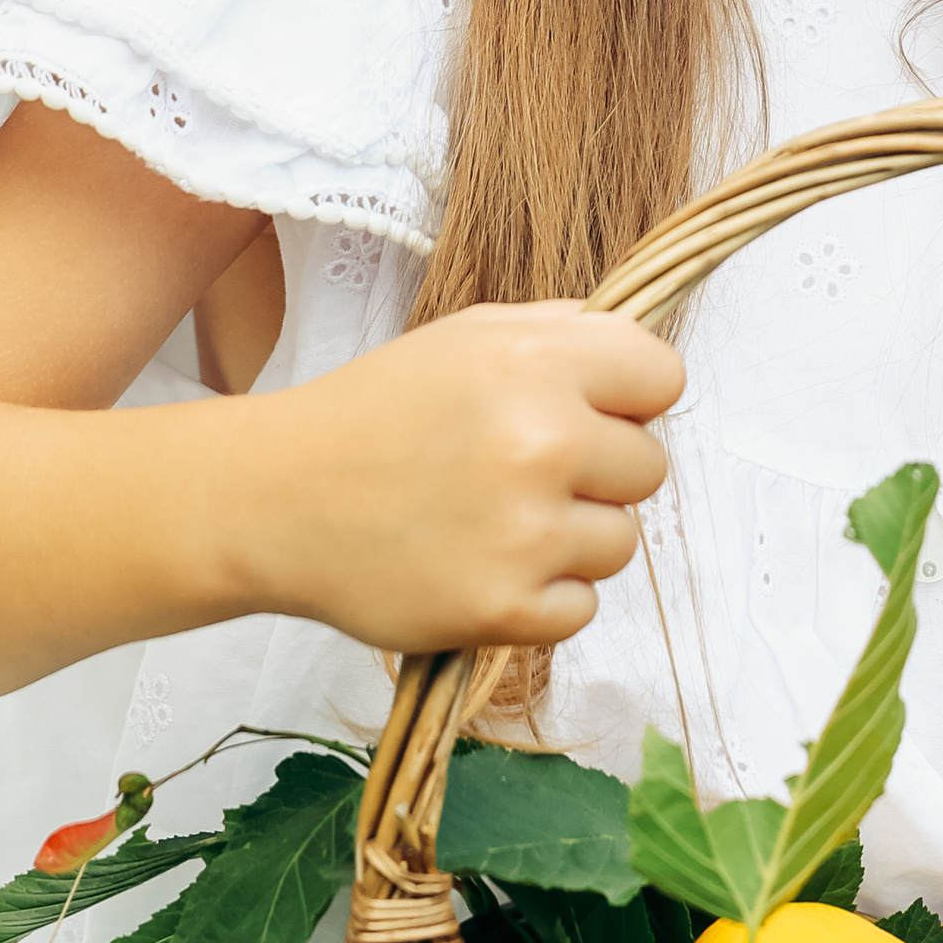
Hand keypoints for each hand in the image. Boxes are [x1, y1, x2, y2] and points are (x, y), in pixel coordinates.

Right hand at [238, 302, 680, 653]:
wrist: (278, 499)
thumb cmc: (378, 412)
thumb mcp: (468, 336)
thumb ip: (564, 334)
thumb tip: (643, 362)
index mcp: (539, 361)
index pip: (664, 378)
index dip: (628, 399)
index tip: (588, 413)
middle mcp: (542, 441)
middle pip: (650, 467)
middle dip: (600, 472)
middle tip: (524, 473)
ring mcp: (525, 531)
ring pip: (621, 543)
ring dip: (572, 539)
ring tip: (498, 521)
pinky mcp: (503, 607)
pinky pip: (582, 608)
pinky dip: (542, 597)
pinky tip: (486, 566)